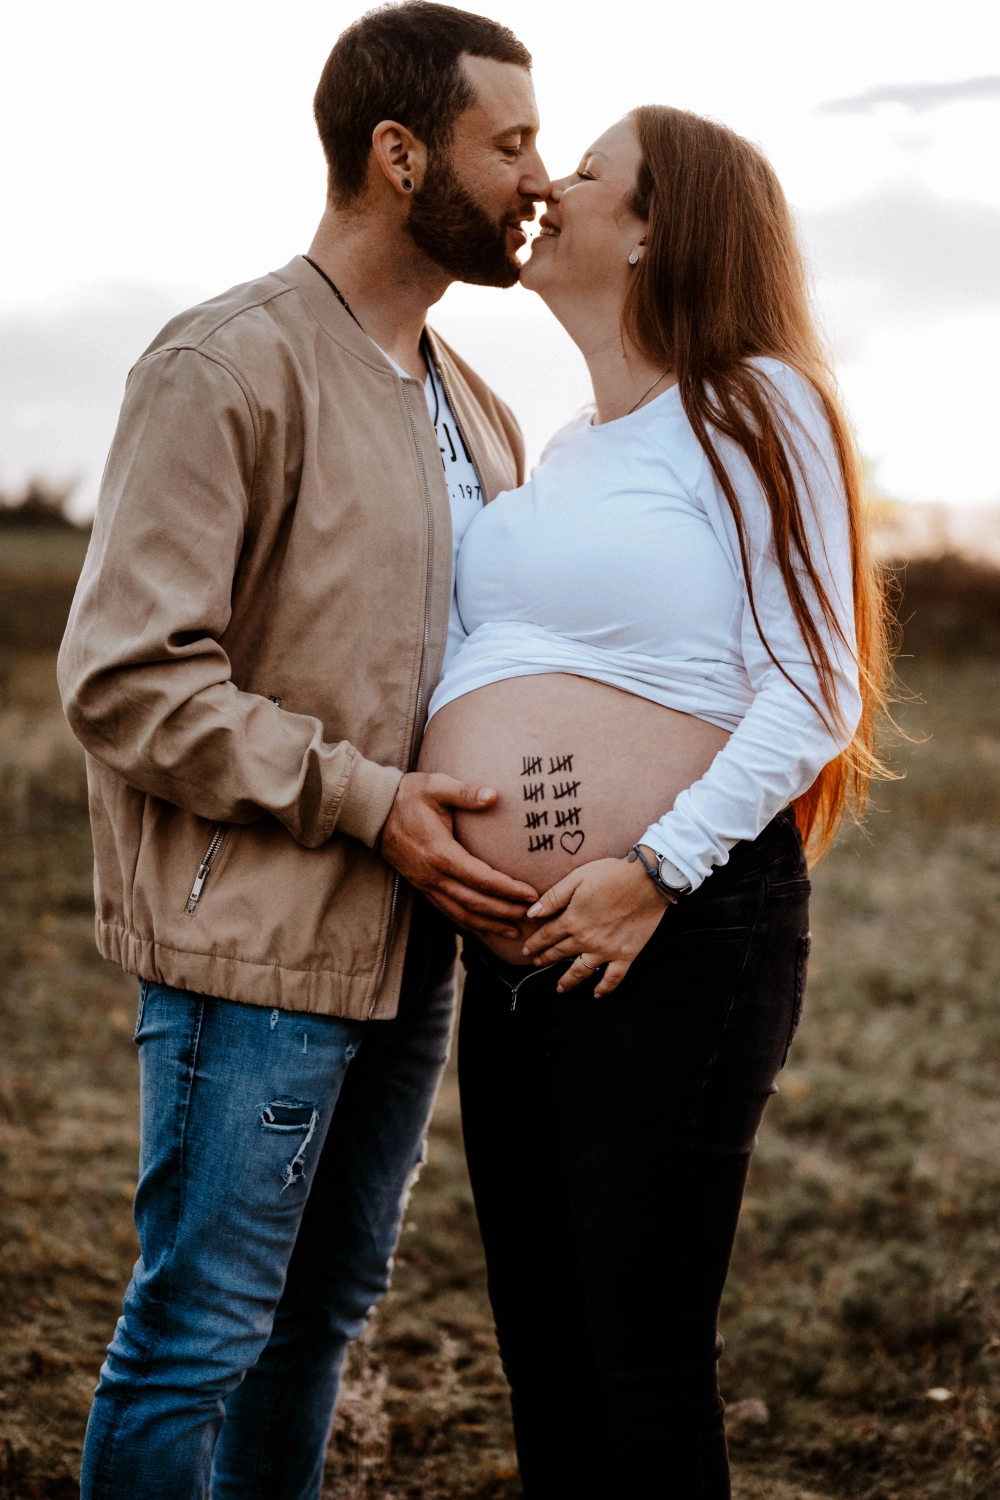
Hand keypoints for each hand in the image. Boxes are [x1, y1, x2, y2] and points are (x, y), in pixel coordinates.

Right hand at [380, 772, 537, 937]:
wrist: (372, 811)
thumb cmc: (407, 796)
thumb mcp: (436, 786)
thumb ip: (465, 792)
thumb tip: (493, 795)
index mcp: (441, 853)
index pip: (482, 879)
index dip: (508, 890)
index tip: (531, 894)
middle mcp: (433, 876)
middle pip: (475, 903)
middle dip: (505, 912)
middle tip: (531, 915)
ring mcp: (426, 884)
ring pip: (461, 914)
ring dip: (489, 925)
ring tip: (514, 930)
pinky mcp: (422, 886)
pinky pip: (448, 911)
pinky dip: (469, 923)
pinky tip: (485, 926)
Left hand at [521, 855, 670, 995]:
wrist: (647, 881)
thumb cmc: (611, 874)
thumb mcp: (577, 879)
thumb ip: (553, 898)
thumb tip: (531, 913)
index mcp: (572, 920)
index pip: (547, 935)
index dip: (535, 943)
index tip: (526, 950)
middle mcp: (586, 939)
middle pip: (560, 953)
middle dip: (546, 958)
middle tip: (537, 963)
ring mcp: (606, 950)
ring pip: (581, 971)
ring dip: (568, 980)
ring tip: (559, 987)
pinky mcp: (626, 955)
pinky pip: (613, 978)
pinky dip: (604, 988)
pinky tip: (596, 994)